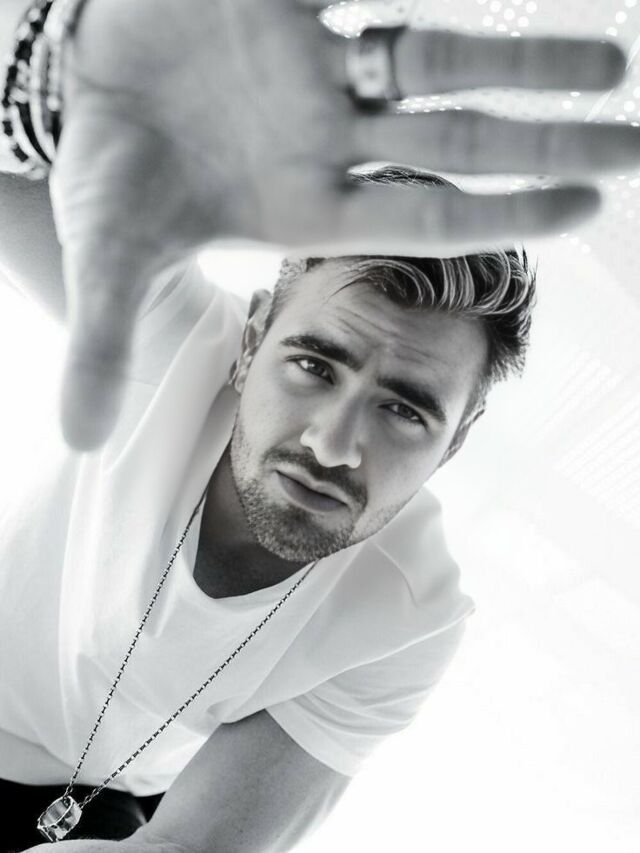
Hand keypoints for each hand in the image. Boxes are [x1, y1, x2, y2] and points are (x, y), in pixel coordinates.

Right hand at [49, 0, 637, 448]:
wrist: (86, 81)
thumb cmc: (109, 168)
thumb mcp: (106, 257)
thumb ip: (103, 345)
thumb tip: (74, 444)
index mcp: (304, 208)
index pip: (423, 217)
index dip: (501, 215)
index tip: (587, 209)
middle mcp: (330, 141)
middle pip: (456, 147)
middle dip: (543, 146)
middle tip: (637, 151)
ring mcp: (321, 70)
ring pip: (441, 65)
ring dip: (523, 67)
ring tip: (613, 71)